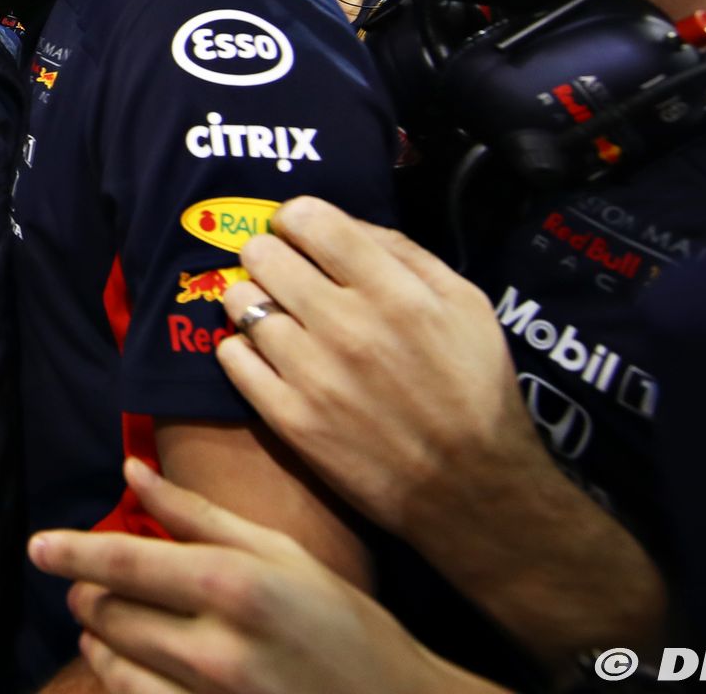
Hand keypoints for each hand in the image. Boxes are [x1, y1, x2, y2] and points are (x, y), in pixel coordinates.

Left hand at [29, 459, 503, 693]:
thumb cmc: (341, 623)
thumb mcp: (280, 554)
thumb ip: (198, 516)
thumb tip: (135, 471)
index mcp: (233, 585)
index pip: (125, 564)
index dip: (72, 552)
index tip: (38, 546)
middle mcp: (216, 646)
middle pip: (109, 612)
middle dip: (88, 593)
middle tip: (95, 583)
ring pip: (112, 661)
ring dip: (100, 636)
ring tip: (114, 621)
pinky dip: (120, 677)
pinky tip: (131, 661)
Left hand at [215, 197, 663, 664]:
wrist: (472, 487)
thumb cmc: (474, 389)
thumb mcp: (465, 304)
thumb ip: (404, 253)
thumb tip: (343, 224)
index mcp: (393, 291)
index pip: (308, 219)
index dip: (295, 219)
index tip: (298, 233)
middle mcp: (346, 325)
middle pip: (262, 254)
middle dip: (267, 255)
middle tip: (279, 272)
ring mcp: (311, 373)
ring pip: (240, 302)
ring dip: (250, 301)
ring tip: (272, 315)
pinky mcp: (288, 417)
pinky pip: (231, 356)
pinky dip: (240, 349)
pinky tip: (265, 355)